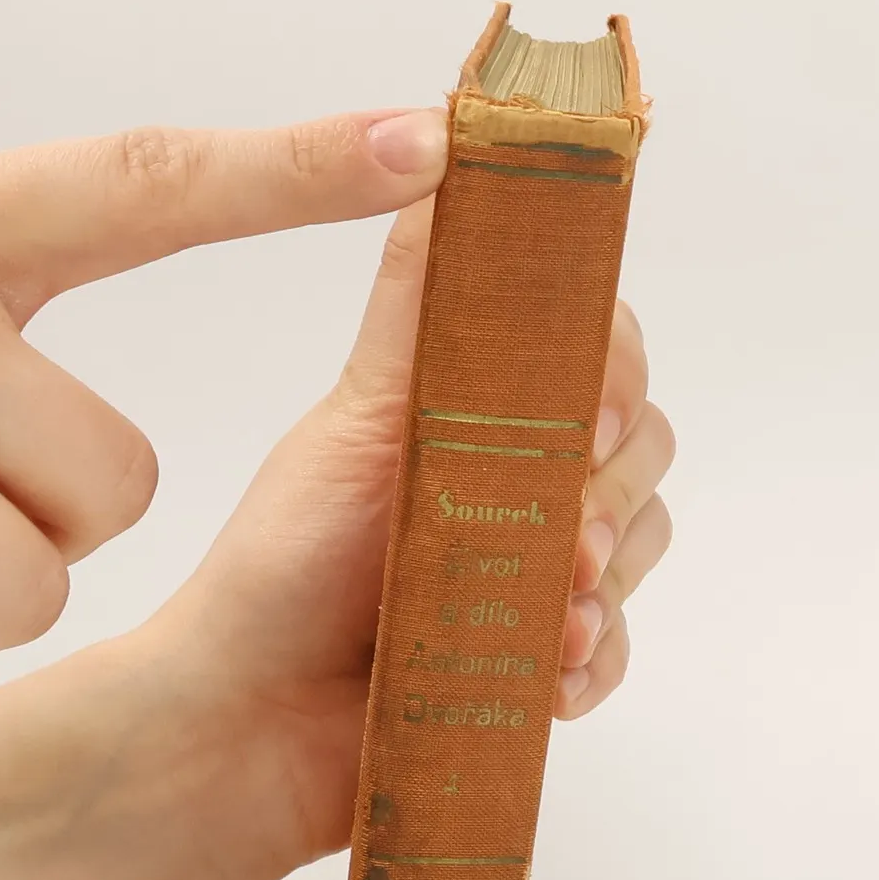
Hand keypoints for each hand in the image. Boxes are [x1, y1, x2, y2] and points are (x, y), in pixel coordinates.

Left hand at [161, 199, 675, 868]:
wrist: (241, 732)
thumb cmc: (282, 571)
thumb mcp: (357, 419)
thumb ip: (425, 303)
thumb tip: (450, 147)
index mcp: (475, 410)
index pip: (598, 355)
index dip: (614, 376)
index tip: (589, 417)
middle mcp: (512, 485)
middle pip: (637, 450)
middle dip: (614, 494)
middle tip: (565, 544)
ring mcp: (525, 577)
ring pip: (637, 549)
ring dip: (608, 584)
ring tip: (548, 624)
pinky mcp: (528, 669)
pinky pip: (612, 654)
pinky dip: (593, 665)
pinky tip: (548, 682)